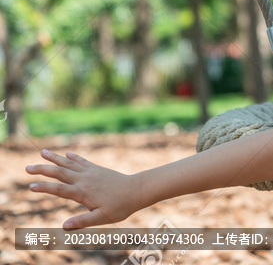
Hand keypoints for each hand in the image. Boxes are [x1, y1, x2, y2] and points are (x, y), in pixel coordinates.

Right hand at [26, 149, 142, 228]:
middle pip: (60, 173)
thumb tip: (64, 227)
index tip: (30, 186)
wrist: (137, 190)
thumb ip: (83, 222)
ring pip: (69, 163)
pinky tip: (66, 153)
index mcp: (83, 193)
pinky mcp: (97, 169)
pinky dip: (73, 157)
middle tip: (27, 168)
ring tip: (42, 152)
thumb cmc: (120, 207)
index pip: (60, 189)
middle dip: (43, 170)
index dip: (44, 187)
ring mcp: (91, 172)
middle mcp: (85, 180)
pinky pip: (82, 161)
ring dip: (54, 158)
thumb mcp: (102, 218)